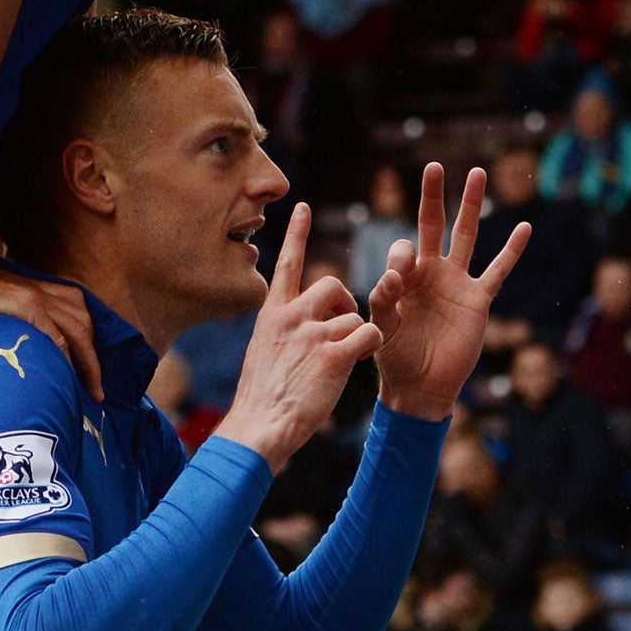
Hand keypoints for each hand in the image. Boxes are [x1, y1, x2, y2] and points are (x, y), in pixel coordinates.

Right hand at [0, 260, 102, 401]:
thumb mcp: (0, 307)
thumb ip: (16, 321)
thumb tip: (22, 350)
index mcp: (40, 290)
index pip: (78, 315)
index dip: (88, 344)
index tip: (89, 372)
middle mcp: (45, 291)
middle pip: (84, 324)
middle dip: (94, 359)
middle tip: (95, 390)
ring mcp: (38, 296)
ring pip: (78, 331)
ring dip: (88, 363)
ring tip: (90, 391)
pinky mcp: (27, 304)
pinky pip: (56, 335)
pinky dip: (66, 357)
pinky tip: (68, 376)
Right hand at [215, 206, 382, 473]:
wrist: (260, 425)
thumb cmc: (262, 397)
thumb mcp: (264, 351)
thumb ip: (283, 330)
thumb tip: (299, 324)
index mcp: (272, 312)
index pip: (287, 262)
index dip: (298, 233)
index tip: (304, 205)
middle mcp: (291, 316)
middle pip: (332, 285)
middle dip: (345, 303)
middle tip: (342, 328)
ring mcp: (312, 333)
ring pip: (353, 314)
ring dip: (356, 335)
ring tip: (342, 359)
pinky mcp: (333, 355)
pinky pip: (367, 333)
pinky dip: (369, 345)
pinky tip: (356, 361)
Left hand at [369, 163, 530, 420]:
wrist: (421, 386)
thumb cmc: (394, 357)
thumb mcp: (381, 326)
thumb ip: (384, 299)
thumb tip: (394, 273)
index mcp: (403, 276)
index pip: (403, 249)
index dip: (400, 257)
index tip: (398, 278)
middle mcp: (430, 272)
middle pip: (433, 224)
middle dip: (433, 196)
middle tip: (433, 166)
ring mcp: (456, 283)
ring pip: (466, 236)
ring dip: (471, 205)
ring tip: (477, 172)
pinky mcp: (478, 301)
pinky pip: (497, 271)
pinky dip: (511, 250)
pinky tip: (523, 227)